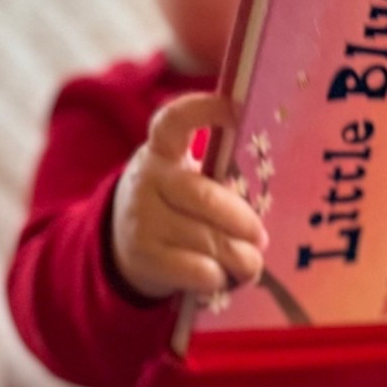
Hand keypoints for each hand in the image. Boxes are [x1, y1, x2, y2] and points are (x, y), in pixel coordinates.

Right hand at [112, 93, 267, 300]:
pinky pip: (199, 270)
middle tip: (261, 237)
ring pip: (208, 240)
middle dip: (243, 222)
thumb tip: (264, 210)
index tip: (239, 111)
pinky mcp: (145, 256)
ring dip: (240, 257)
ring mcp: (142, 219)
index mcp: (162, 149)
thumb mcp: (184, 178)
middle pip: (205, 198)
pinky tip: (223, 276)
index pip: (176, 120)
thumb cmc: (174, 206)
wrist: (122, 246)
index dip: (206, 109)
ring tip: (251, 263)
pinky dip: (220, 277)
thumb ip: (217, 176)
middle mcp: (148, 179)